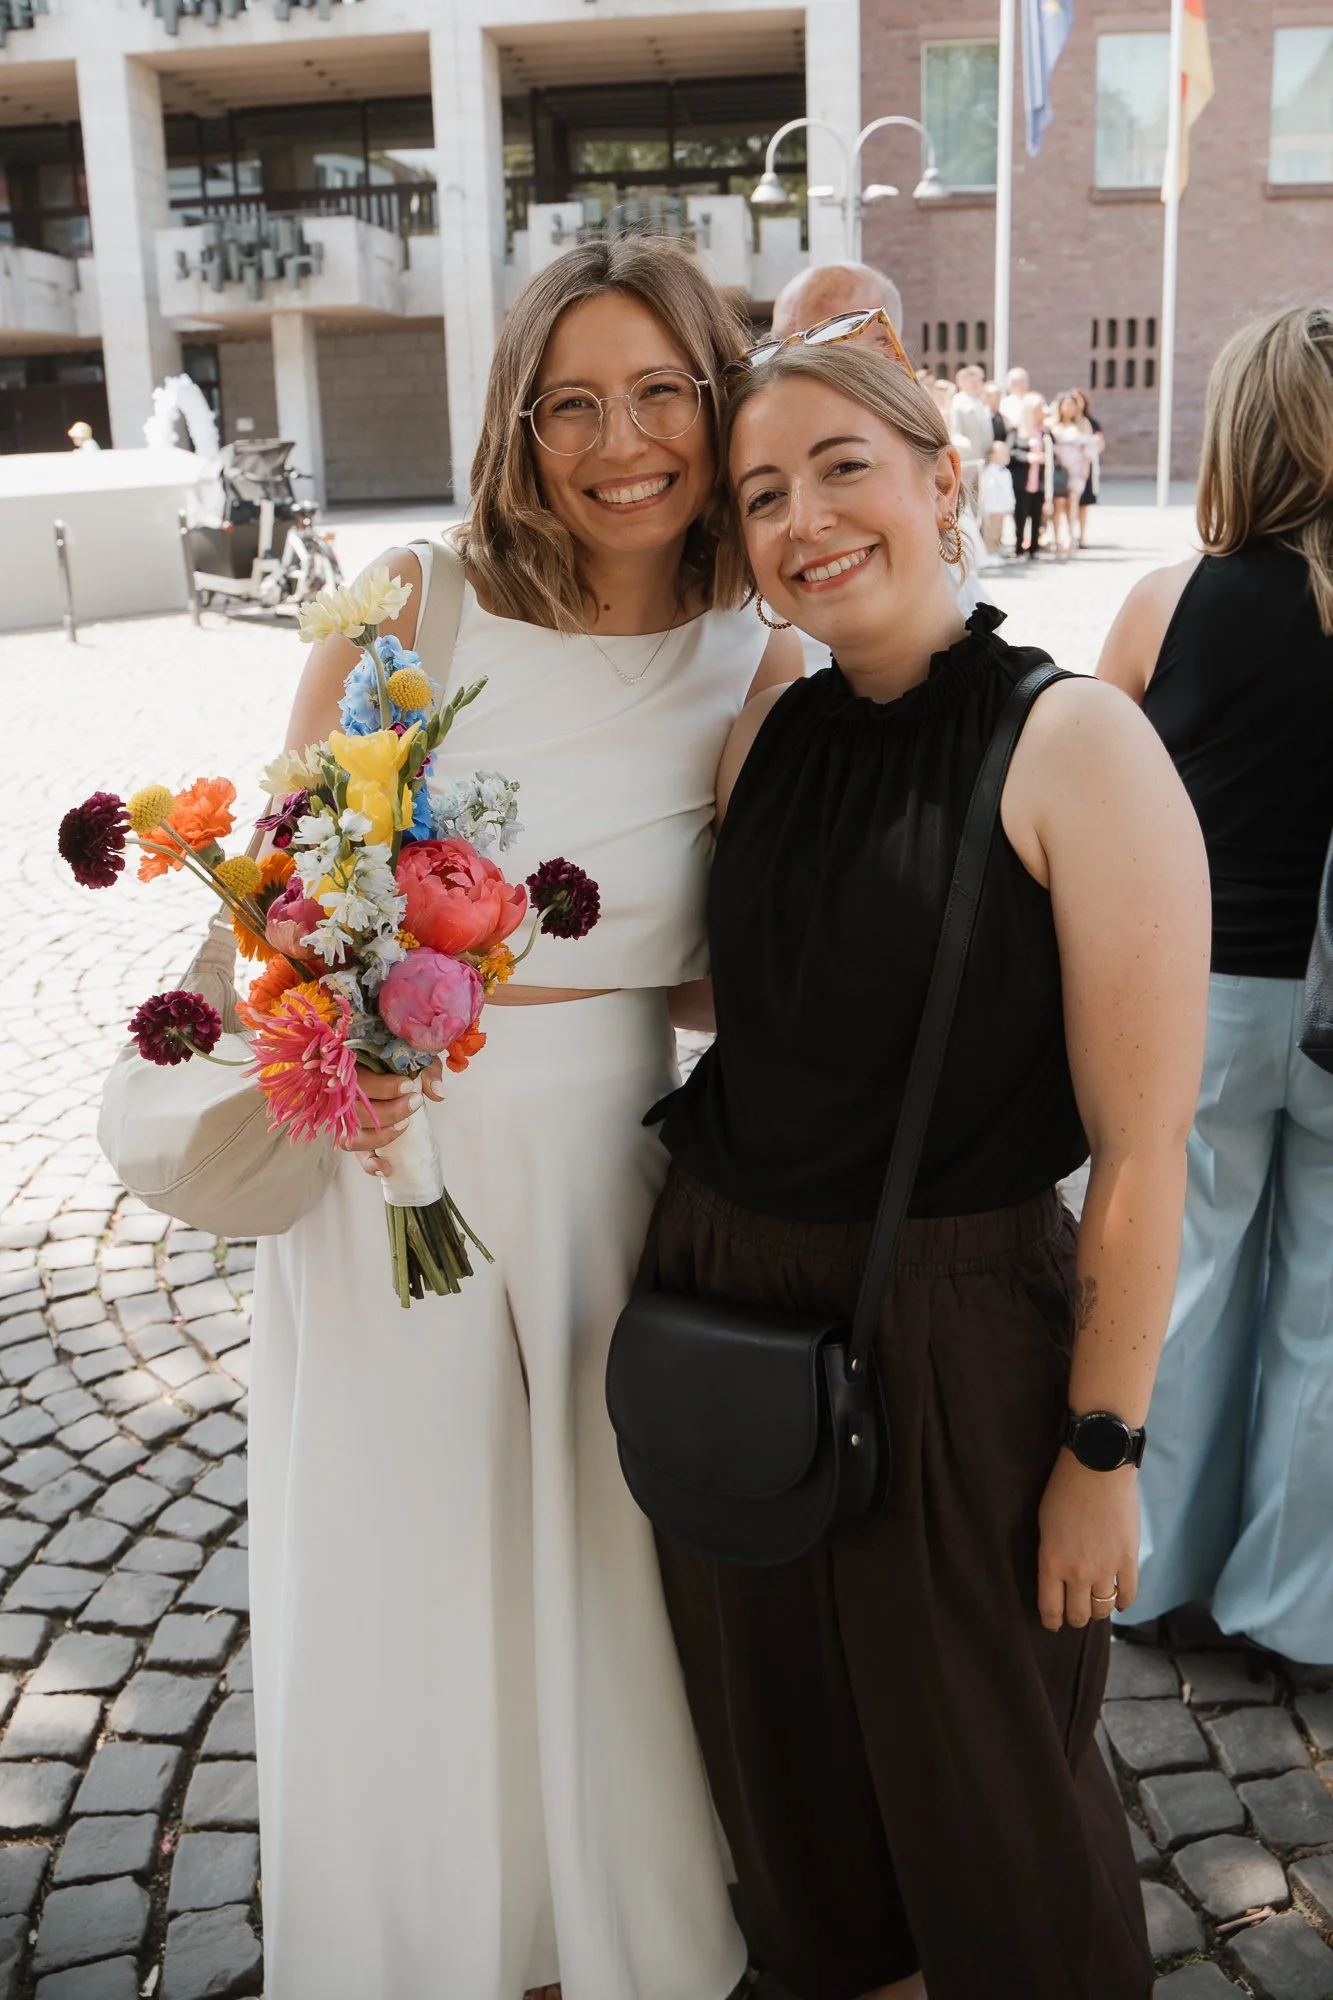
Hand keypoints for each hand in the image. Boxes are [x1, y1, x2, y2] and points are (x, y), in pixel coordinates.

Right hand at [341, 1058, 444, 1177]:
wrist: (402, 1081)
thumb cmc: (405, 1067)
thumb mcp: (418, 1061)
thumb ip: (428, 1071)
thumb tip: (437, 1093)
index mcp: (354, 1073)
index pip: (360, 1082)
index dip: (383, 1087)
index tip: (408, 1085)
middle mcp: (344, 1100)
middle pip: (356, 1112)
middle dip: (389, 1111)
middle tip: (415, 1102)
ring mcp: (348, 1123)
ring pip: (352, 1137)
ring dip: (380, 1136)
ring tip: (404, 1126)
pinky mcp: (358, 1139)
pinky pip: (358, 1156)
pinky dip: (371, 1165)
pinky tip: (388, 1168)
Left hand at [1036, 1450, 1139, 1631]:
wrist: (1097, 1467)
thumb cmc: (1064, 1489)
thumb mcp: (1045, 1525)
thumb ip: (1051, 1555)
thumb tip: (1057, 1577)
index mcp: (1051, 1562)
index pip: (1051, 1609)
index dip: (1051, 1622)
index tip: (1053, 1624)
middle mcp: (1078, 1572)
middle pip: (1079, 1614)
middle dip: (1075, 1618)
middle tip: (1075, 1613)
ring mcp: (1106, 1568)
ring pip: (1103, 1608)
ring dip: (1098, 1610)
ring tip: (1096, 1604)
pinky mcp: (1129, 1560)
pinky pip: (1128, 1594)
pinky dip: (1123, 1602)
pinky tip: (1118, 1601)